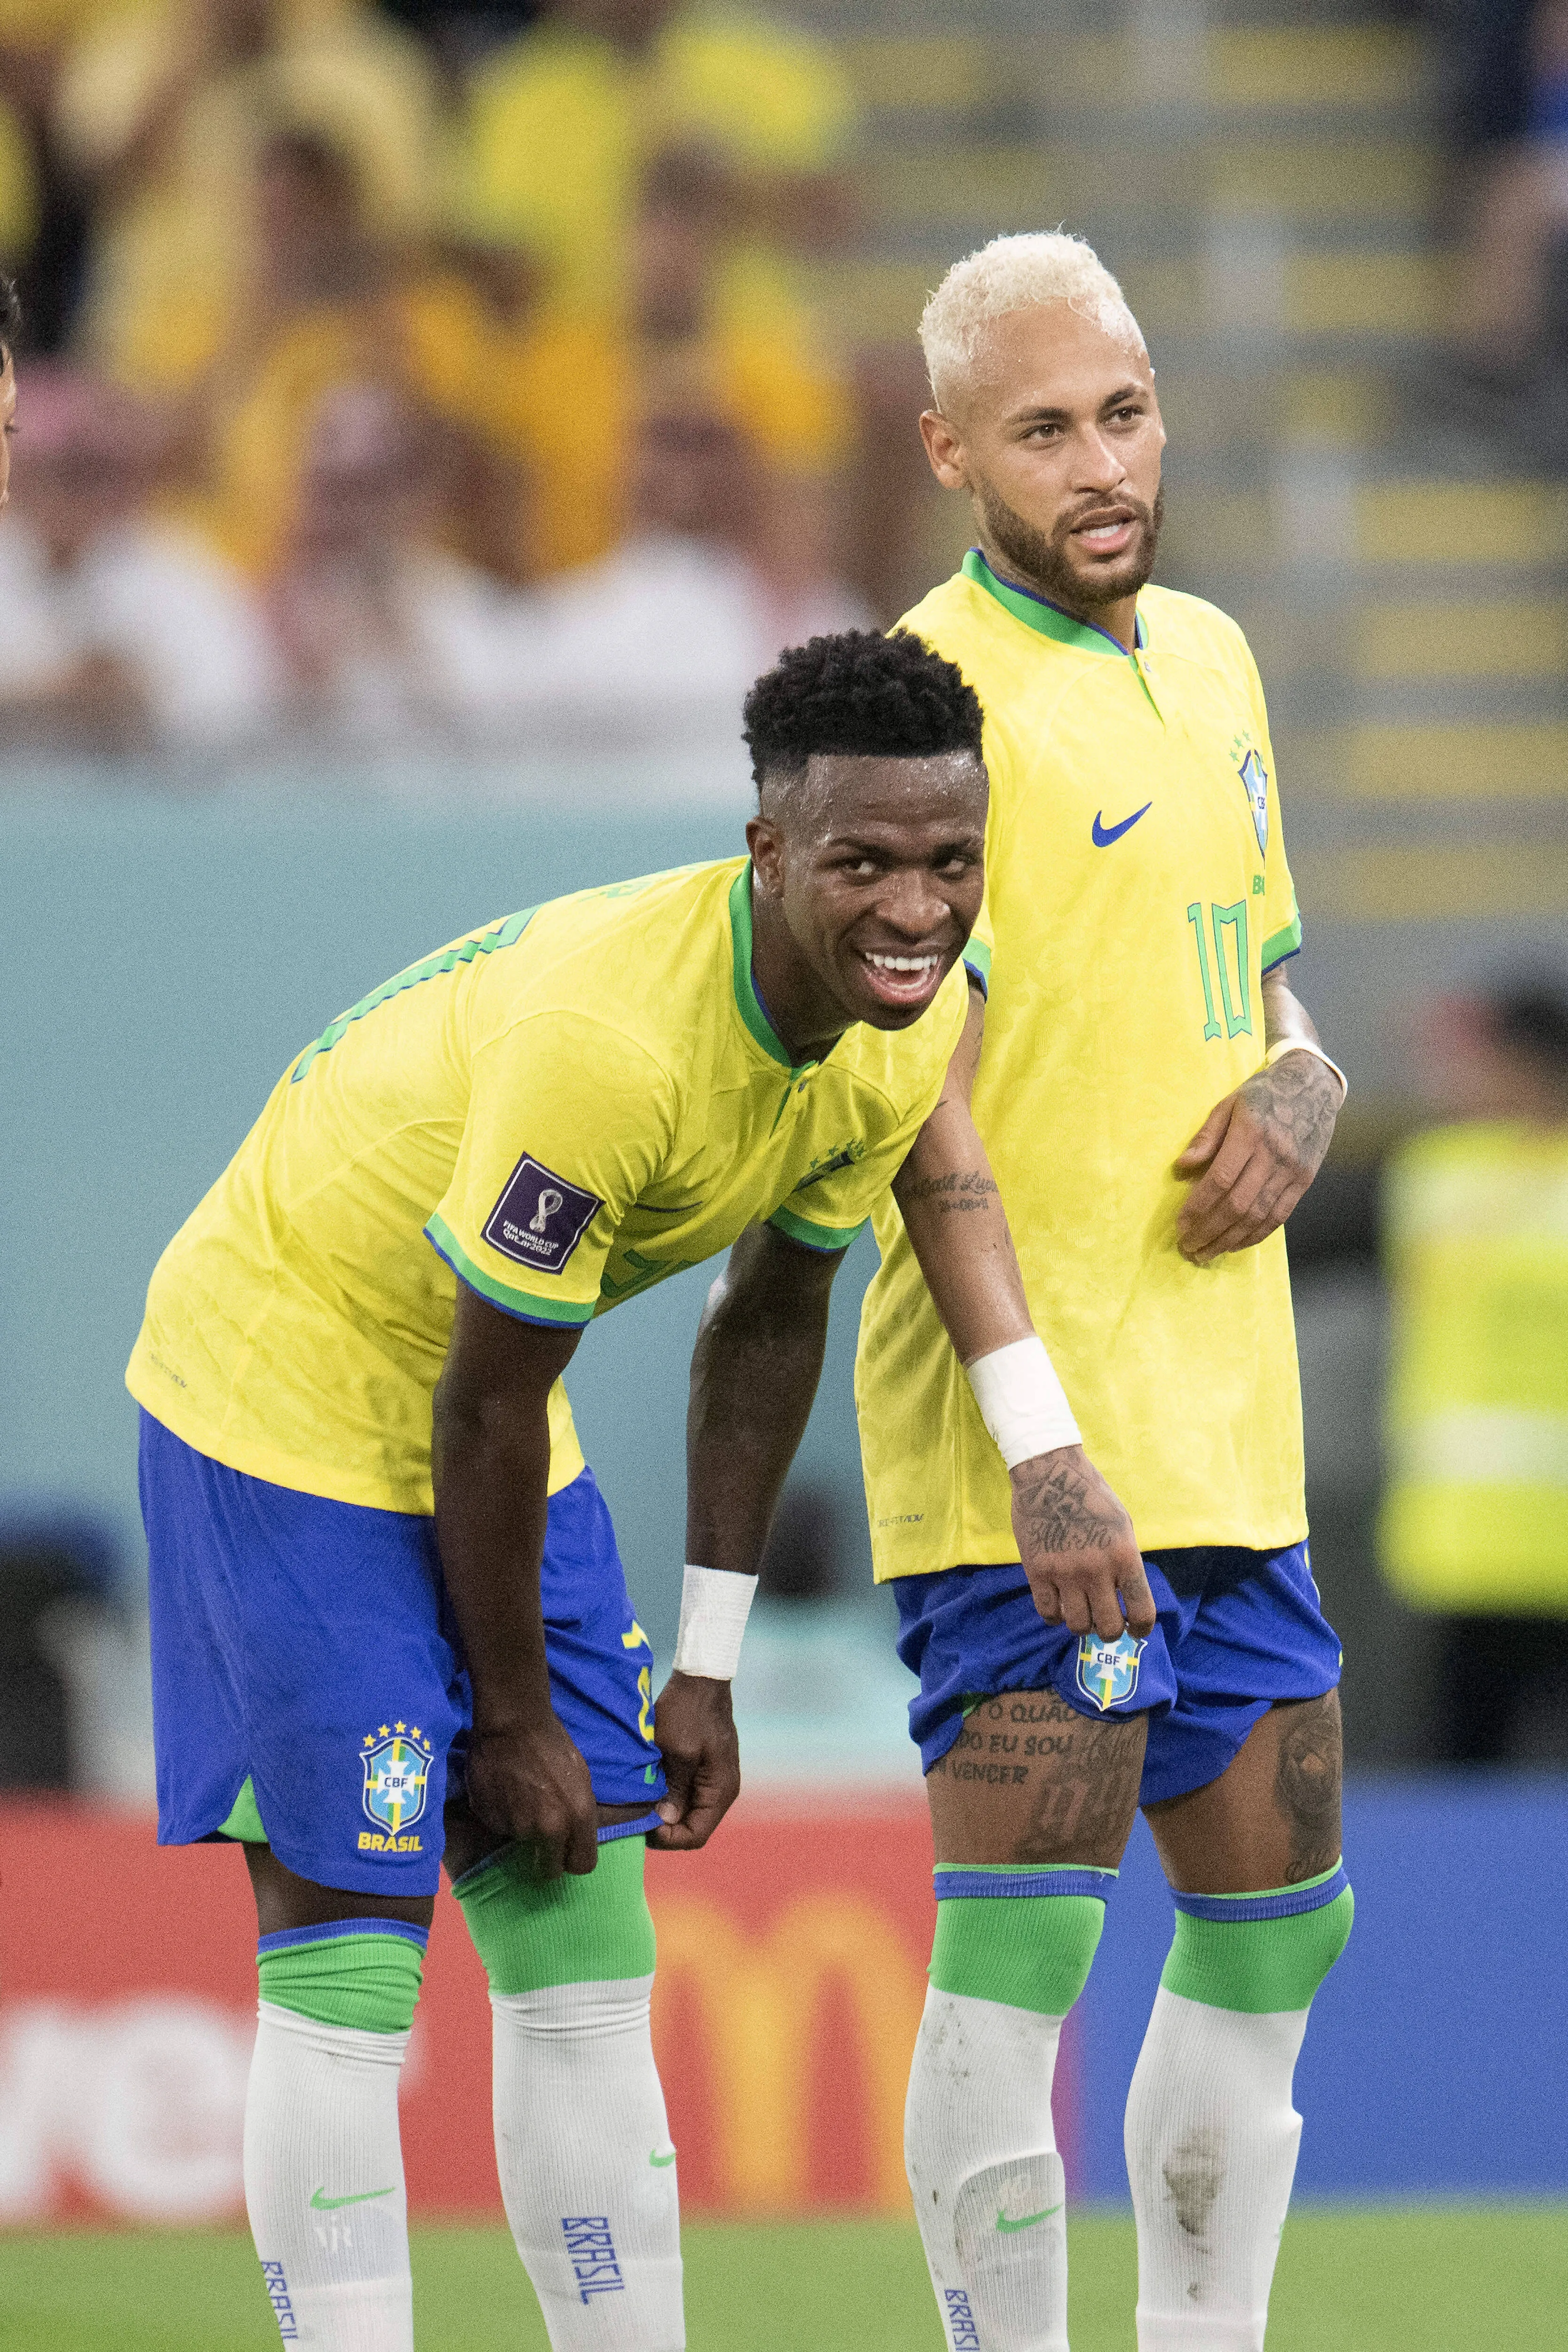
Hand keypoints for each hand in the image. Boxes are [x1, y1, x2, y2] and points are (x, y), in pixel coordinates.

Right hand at [464, 1716, 597, 1878]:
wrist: (513, 1721)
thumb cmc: (552, 1743)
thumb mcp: (581, 1778)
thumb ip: (578, 1814)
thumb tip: (573, 1838)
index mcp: (577, 1816)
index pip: (582, 1864)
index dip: (573, 1860)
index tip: (565, 1853)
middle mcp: (548, 1828)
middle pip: (550, 1870)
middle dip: (547, 1860)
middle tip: (540, 1838)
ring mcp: (516, 1827)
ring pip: (521, 1844)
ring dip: (521, 1829)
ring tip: (519, 1797)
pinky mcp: (490, 1820)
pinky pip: (499, 1828)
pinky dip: (501, 1816)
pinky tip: (503, 1791)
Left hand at [648, 1671, 741, 1851]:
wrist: (700, 1678)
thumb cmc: (688, 1712)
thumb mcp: (676, 1751)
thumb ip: (673, 1789)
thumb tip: (664, 1821)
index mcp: (721, 1790)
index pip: (696, 1835)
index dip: (668, 1838)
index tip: (643, 1825)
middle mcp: (723, 1790)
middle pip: (692, 1826)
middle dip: (664, 1826)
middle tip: (637, 1815)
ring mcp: (715, 1779)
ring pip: (688, 1811)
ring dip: (665, 1810)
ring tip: (641, 1801)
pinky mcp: (705, 1768)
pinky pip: (687, 1793)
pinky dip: (669, 1795)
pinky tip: (650, 1786)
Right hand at [1010, 1445, 1155, 1640]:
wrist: (1049, 1473)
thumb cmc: (1091, 1496)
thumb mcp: (1122, 1525)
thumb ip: (1126, 1561)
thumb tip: (1125, 1597)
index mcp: (1125, 1556)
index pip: (1142, 1611)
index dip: (1141, 1628)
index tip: (1135, 1630)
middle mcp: (1097, 1570)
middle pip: (1109, 1627)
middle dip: (1110, 1631)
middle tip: (1104, 1622)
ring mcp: (1065, 1573)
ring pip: (1078, 1626)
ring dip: (1082, 1624)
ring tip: (1080, 1612)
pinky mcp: (1037, 1571)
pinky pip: (1048, 1613)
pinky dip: (1055, 1616)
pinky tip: (1059, 1603)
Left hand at [1174, 1051, 1341, 1265]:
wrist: (1314, 1086)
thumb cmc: (1264, 1094)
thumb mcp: (1229, 1103)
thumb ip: (1206, 1136)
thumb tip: (1181, 1168)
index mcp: (1250, 1133)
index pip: (1220, 1180)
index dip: (1198, 1208)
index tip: (1180, 1226)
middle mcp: (1274, 1155)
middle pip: (1238, 1205)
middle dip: (1209, 1231)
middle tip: (1188, 1248)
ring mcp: (1292, 1170)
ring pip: (1258, 1216)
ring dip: (1230, 1240)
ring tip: (1207, 1253)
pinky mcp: (1305, 1180)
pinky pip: (1279, 1216)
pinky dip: (1256, 1235)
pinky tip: (1236, 1244)